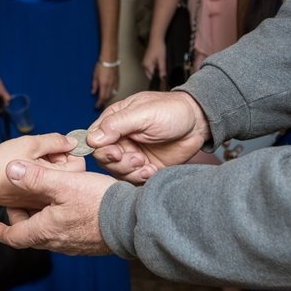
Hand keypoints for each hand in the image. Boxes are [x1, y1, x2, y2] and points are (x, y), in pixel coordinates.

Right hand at [0, 133, 81, 208]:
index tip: (51, 146)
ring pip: (53, 179)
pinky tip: (23, 172)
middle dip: (55, 158)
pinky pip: (41, 188)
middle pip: (66, 171)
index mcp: (56, 179)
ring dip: (44, 167)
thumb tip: (71, 141)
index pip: (78, 163)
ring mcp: (41, 199)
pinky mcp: (31, 202)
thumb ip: (54, 141)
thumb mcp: (30, 144)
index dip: (66, 150)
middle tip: (37, 152)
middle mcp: (52, 193)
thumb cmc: (0, 166)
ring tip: (28, 160)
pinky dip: (35, 178)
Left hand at [0, 160, 115, 254]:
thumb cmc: (100, 203)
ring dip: (40, 220)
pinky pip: (65, 234)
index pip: (14, 237)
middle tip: (20, 202)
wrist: (133, 220)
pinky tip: (67, 208)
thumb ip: (36, 177)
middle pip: (30, 235)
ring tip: (43, 201)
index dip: (1, 231)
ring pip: (48, 234)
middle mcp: (58, 242)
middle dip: (21, 219)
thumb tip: (11, 170)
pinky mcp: (88, 243)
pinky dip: (57, 223)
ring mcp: (74, 245)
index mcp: (46, 230)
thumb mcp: (64, 183)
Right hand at [85, 91, 209, 182]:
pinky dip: (141, 178)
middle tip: (136, 158)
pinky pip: (133, 179)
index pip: (94, 139)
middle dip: (118, 163)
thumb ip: (117, 124)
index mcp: (114, 122)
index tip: (115, 152)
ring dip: (130, 171)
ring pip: (117, 172)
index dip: (100, 149)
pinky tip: (152, 170)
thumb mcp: (143, 113)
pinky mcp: (144, 167)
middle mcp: (120, 139)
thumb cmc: (172, 111)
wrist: (198, 123)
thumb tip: (92, 139)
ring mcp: (131, 154)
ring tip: (145, 163)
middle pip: (103, 159)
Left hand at [92, 61, 119, 108]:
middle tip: (99, 104)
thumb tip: (93, 93)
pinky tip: (109, 94)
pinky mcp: (117, 81)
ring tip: (104, 100)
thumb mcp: (95, 76)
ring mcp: (115, 83)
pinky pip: (115, 90)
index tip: (96, 106)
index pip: (102, 98)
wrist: (110, 59)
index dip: (99, 103)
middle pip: (107, 98)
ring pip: (112, 95)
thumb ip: (94, 85)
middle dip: (103, 102)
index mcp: (104, 84)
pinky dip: (112, 94)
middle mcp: (110, 85)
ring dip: (108, 98)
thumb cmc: (101, 65)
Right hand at [141, 37, 165, 80]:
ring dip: (157, 70)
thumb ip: (162, 70)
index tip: (165, 77)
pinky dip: (156, 67)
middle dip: (157, 74)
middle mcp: (144, 65)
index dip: (159, 77)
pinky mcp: (147, 60)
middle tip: (164, 71)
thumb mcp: (162, 59)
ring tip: (162, 65)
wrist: (156, 39)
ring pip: (151, 71)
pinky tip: (160, 63)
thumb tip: (163, 78)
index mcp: (146, 66)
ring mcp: (145, 62)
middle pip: (151, 75)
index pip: (152, 77)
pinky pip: (151, 67)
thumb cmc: (158, 48)